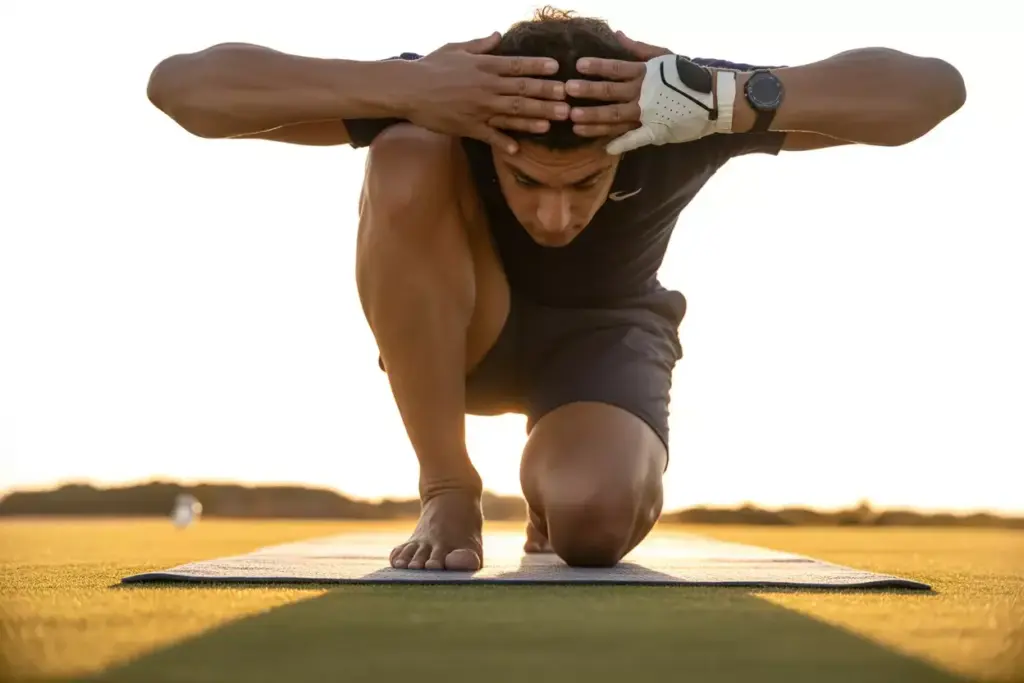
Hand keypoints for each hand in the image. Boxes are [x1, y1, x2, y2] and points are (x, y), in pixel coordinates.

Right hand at [403, 33, 568, 152]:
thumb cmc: (430, 66)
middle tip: (568, 99)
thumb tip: (499, 35)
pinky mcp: (468, 126)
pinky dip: (503, 142)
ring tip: (555, 120)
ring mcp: (478, 109)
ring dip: (535, 117)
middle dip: (547, 94)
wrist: (407, 88)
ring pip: (512, 113)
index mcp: (484, 67)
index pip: (517, 66)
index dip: (538, 67)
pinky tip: (518, 149)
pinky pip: (489, 136)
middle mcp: (486, 88)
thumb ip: (481, 45)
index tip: (557, 69)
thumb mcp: (456, 48)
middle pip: (522, 90)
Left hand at [566, 32, 733, 153]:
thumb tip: (616, 35)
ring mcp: (648, 114)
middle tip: (567, 91)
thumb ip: (638, 48)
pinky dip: (621, 143)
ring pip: (616, 116)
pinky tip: (605, 149)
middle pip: (610, 92)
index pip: (616, 68)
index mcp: (645, 74)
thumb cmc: (688, 76)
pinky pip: (635, 138)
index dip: (597, 67)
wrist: (715, 99)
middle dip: (588, 92)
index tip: (578, 66)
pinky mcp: (655, 131)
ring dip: (594, 119)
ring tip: (574, 120)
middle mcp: (644, 93)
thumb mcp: (664, 56)